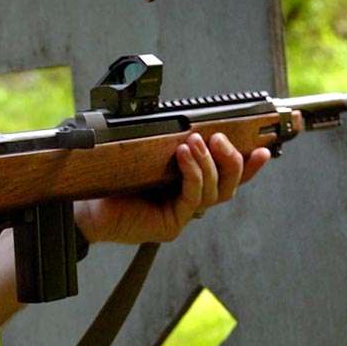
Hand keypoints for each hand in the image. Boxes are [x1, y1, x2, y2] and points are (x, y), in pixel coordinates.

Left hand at [75, 132, 270, 243]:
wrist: (82, 205)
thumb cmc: (109, 179)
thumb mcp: (145, 155)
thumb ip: (169, 143)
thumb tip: (187, 122)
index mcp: (187, 186)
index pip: (226, 177)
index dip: (249, 165)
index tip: (264, 149)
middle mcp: (188, 202)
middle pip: (230, 185)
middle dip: (234, 159)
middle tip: (221, 138)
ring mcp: (181, 215)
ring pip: (215, 191)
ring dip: (211, 162)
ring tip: (199, 141)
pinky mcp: (171, 224)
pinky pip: (193, 197)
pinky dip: (193, 173)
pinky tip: (185, 155)